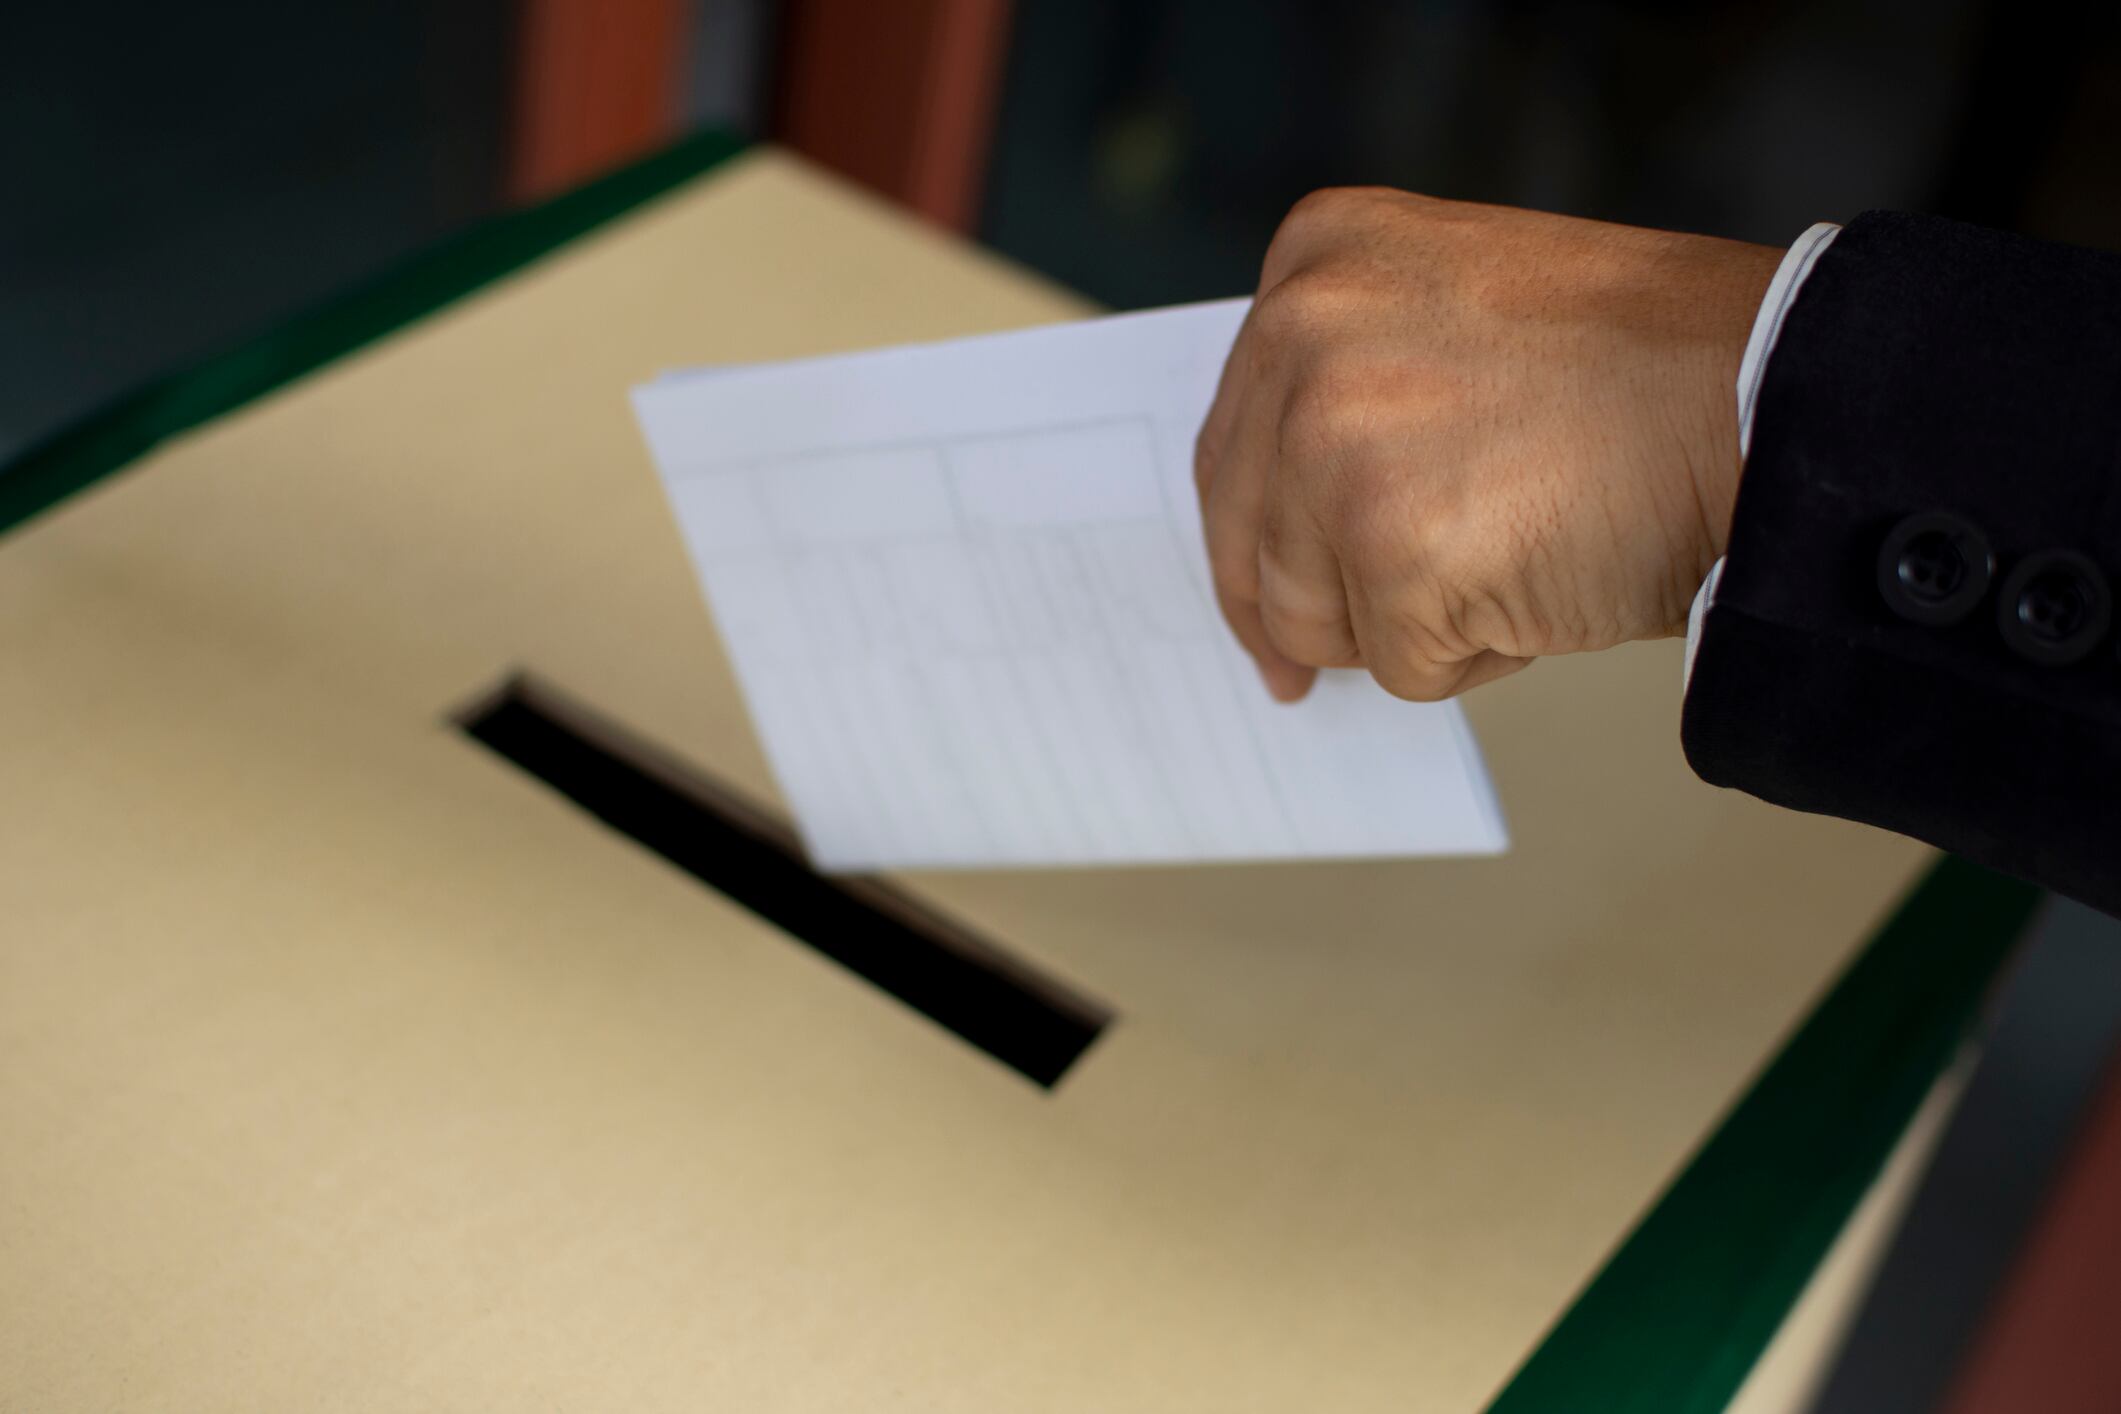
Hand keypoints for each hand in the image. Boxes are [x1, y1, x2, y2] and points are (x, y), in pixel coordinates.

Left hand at [1193, 187, 1782, 701]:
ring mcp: (1339, 441)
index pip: (1230, 444)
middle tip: (1302, 670)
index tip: (1261, 600)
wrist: (1767, 395)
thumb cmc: (1643, 369)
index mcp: (1314, 261)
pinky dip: (1472, 656)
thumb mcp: (1455, 314)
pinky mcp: (1394, 547)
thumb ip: (1353, 384)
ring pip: (1312, 614)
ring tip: (1514, 553)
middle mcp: (1304, 335)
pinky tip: (1541, 582)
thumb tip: (1278, 525)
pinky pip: (1399, 665)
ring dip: (1404, 624)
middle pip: (1252, 538)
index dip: (1252, 538)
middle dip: (1302, 610)